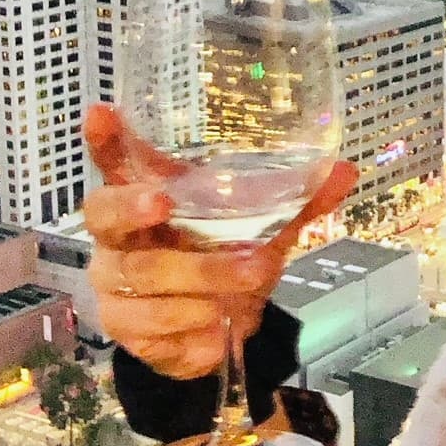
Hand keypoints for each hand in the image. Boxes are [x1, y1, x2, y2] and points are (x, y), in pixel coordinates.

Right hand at [82, 103, 357, 379]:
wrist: (214, 332)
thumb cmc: (224, 261)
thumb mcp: (261, 231)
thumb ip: (297, 203)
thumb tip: (344, 171)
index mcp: (146, 198)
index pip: (114, 162)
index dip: (104, 139)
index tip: (102, 112)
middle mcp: (119, 236)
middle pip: (106, 215)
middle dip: (133, 208)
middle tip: (163, 204)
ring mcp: (114, 284)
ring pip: (144, 278)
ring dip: (200, 279)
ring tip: (248, 279)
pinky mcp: (124, 330)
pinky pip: (154, 329)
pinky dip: (195, 330)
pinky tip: (219, 331)